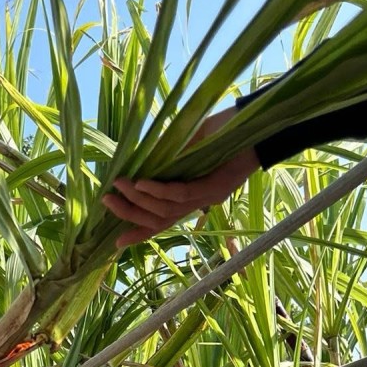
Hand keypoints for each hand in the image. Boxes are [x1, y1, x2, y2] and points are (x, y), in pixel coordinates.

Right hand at [102, 110, 258, 242]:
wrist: (259, 124)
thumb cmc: (225, 130)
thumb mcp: (189, 143)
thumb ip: (167, 156)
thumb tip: (138, 158)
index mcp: (192, 196)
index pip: (161, 221)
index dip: (138, 232)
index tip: (115, 242)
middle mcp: (199, 203)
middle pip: (158, 219)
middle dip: (129, 213)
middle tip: (107, 201)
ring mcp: (207, 197)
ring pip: (165, 208)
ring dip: (139, 198)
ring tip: (120, 185)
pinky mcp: (214, 187)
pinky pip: (180, 193)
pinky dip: (159, 189)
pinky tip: (142, 181)